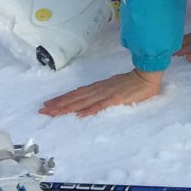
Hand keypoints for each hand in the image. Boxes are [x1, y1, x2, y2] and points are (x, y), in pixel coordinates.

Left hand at [40, 68, 164, 118]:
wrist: (148, 75)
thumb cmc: (134, 82)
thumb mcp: (115, 88)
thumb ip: (103, 95)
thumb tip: (91, 103)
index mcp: (98, 87)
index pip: (76, 94)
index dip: (61, 99)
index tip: (48, 104)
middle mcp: (98, 89)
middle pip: (75, 98)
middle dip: (58, 104)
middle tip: (42, 110)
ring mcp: (106, 94)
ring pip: (83, 101)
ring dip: (67, 107)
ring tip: (53, 112)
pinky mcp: (116, 98)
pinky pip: (101, 105)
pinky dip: (90, 109)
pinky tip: (80, 115)